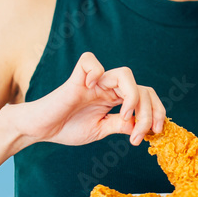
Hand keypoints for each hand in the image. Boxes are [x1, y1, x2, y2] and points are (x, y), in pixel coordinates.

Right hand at [13, 51, 165, 146]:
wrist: (40, 129)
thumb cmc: (66, 127)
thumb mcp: (101, 129)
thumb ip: (120, 125)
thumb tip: (142, 126)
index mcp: (115, 98)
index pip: (146, 95)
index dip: (157, 112)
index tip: (154, 134)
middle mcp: (108, 87)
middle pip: (143, 87)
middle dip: (149, 112)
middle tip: (140, 134)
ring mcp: (93, 81)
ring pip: (126, 73)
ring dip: (132, 98)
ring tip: (123, 117)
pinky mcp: (76, 79)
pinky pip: (90, 61)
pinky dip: (96, 72)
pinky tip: (93, 90)